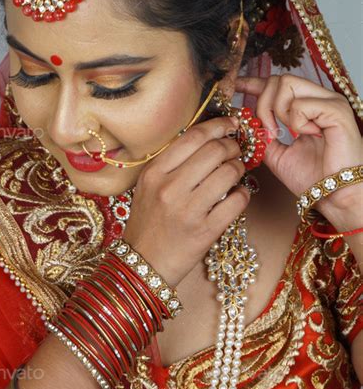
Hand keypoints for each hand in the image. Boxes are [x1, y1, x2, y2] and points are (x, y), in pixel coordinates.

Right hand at [122, 116, 250, 287]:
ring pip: (229, 173)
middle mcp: (170, 188)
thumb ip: (172, 163)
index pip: (193, 137)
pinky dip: (243, 194)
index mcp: (154, 172)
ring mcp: (188, 210)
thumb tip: (209, 140)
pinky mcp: (206, 231)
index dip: (218, 126)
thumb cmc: (148, 222)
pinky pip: (237, 201)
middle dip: (233, 147)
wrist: (144, 263)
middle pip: (215, 151)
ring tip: (236, 173)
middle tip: (236, 151)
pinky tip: (237, 195)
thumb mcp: (148, 186)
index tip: (231, 125)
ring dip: (240, 169)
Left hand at [234, 75, 362, 219]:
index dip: (254, 82)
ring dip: (277, 112)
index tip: (236, 86)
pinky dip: (296, 122)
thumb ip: (262, 135)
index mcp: (309, 106)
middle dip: (263, 105)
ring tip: (289, 134)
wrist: (335, 198)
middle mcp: (321, 98)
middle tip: (270, 133)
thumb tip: (244, 121)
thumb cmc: (313, 178)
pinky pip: (301, 104)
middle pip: (278, 79)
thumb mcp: (277, 154)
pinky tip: (309, 135)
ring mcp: (331, 101)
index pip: (278, 83)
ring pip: (286, 84)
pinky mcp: (337, 110)